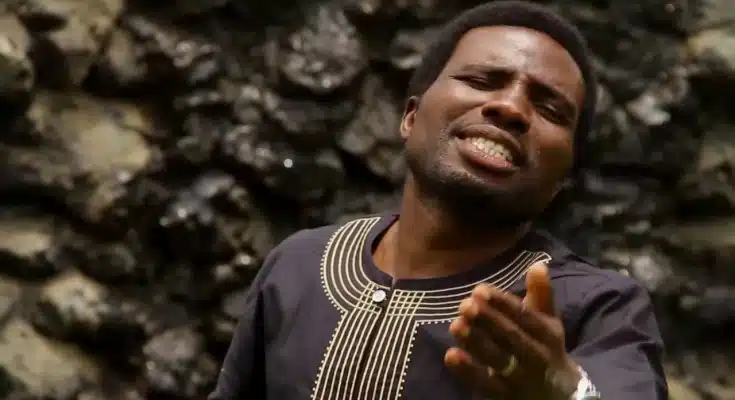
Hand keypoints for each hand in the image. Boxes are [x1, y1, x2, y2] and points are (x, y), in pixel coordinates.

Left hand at [444, 262, 580, 399]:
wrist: (560, 396)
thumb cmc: (545, 348)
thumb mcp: (548, 322)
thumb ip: (541, 294)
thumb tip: (538, 264)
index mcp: (547, 334)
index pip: (524, 316)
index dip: (502, 303)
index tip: (479, 290)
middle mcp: (537, 356)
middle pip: (511, 337)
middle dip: (487, 320)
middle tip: (465, 305)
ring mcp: (521, 378)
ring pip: (497, 360)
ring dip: (476, 342)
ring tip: (455, 325)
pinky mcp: (505, 395)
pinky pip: (486, 384)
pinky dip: (468, 371)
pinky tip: (450, 355)